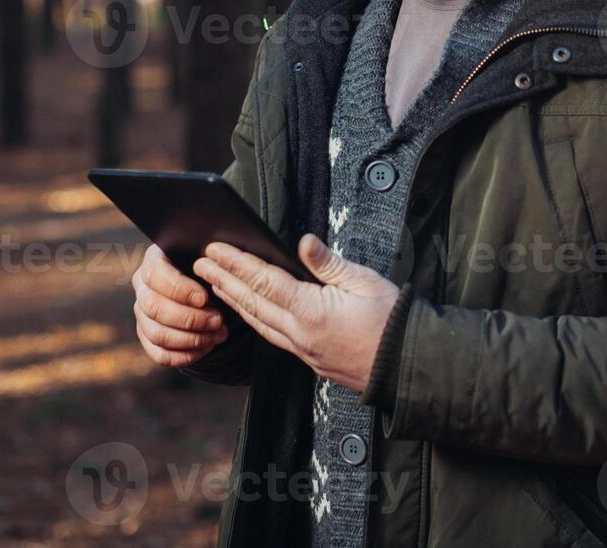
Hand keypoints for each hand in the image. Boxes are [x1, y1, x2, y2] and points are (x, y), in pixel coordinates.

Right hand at [132, 243, 230, 368]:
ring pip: (157, 333)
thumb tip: (220, 260)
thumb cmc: (209, 268)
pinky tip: (207, 348)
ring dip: (191, 339)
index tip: (204, 298)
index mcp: (154, 260)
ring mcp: (142, 314)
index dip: (178, 289)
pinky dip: (185, 355)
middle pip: (153, 307)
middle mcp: (143, 287)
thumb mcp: (211, 258)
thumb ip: (213, 259)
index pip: (154, 274)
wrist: (207, 289)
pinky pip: (160, 354)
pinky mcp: (148, 337)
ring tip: (218, 335)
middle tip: (218, 320)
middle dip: (189, 318)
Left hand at [193, 234, 400, 391]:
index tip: (215, 249)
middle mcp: (300, 334)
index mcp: (312, 312)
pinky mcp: (309, 359)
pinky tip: (246, 311)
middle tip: (200, 263)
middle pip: (252, 303)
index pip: (264, 282)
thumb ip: (328, 263)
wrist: (406, 364)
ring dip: (233, 301)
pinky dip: (253, 320)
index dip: (237, 263)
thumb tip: (302, 242)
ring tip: (214, 284)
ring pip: (258, 323)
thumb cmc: (392, 320)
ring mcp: (303, 350)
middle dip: (223, 281)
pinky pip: (271, 336)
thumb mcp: (364, 282)